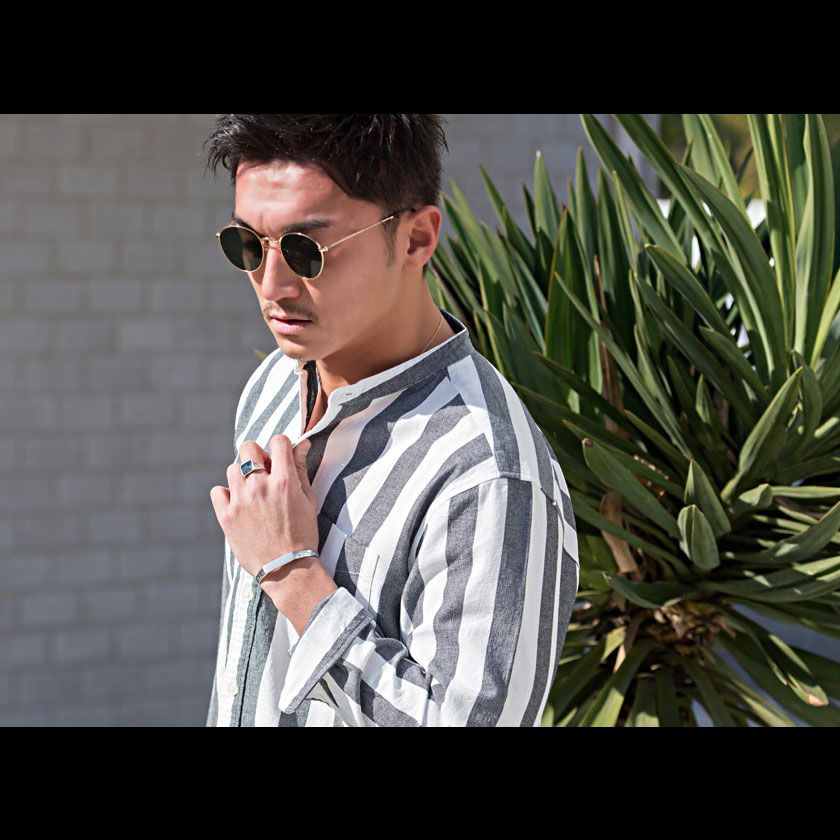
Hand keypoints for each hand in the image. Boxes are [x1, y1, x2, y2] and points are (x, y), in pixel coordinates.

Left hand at [209, 435, 318, 581]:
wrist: (287, 569)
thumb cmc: (303, 534)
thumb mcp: (309, 499)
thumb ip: (301, 469)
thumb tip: (301, 444)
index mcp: (285, 481)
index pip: (278, 442)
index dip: (280, 446)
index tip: (280, 457)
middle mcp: (260, 486)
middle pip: (248, 448)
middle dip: (256, 455)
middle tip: (263, 472)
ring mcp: (241, 501)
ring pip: (232, 468)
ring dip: (242, 476)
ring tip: (252, 493)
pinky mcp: (226, 516)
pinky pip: (218, 491)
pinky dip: (226, 494)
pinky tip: (239, 505)